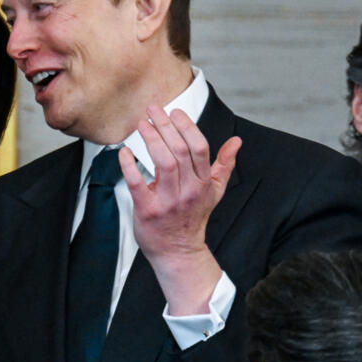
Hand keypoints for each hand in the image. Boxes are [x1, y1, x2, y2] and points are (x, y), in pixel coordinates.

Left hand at [121, 106, 240, 315]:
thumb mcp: (214, 192)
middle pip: (179, 150)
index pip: (199, 148)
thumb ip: (224, 165)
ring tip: (141, 124)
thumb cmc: (193, 218)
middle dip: (165, 126)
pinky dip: (129, 165)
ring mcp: (168, 201)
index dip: (187, 126)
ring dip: (150, 139)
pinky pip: (136, 183)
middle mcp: (188, 191)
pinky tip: (124, 151)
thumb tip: (237, 141)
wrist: (178, 252)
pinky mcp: (148, 211)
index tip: (174, 111)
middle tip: (152, 109)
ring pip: (162, 162)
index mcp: (204, 183)